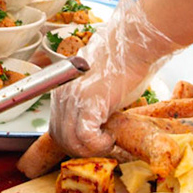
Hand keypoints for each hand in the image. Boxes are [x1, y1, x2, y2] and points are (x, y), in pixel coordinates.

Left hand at [46, 0, 181, 155]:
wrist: (134, 43)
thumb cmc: (124, 58)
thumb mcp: (99, 81)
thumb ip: (91, 98)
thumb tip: (98, 120)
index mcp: (61, 88)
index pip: (58, 126)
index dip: (75, 140)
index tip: (94, 143)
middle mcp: (61, 94)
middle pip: (60, 137)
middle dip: (82, 149)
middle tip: (103, 148)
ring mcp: (73, 98)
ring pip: (70, 141)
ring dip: (92, 150)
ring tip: (110, 142)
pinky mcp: (88, 103)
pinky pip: (85, 138)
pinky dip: (99, 145)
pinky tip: (112, 138)